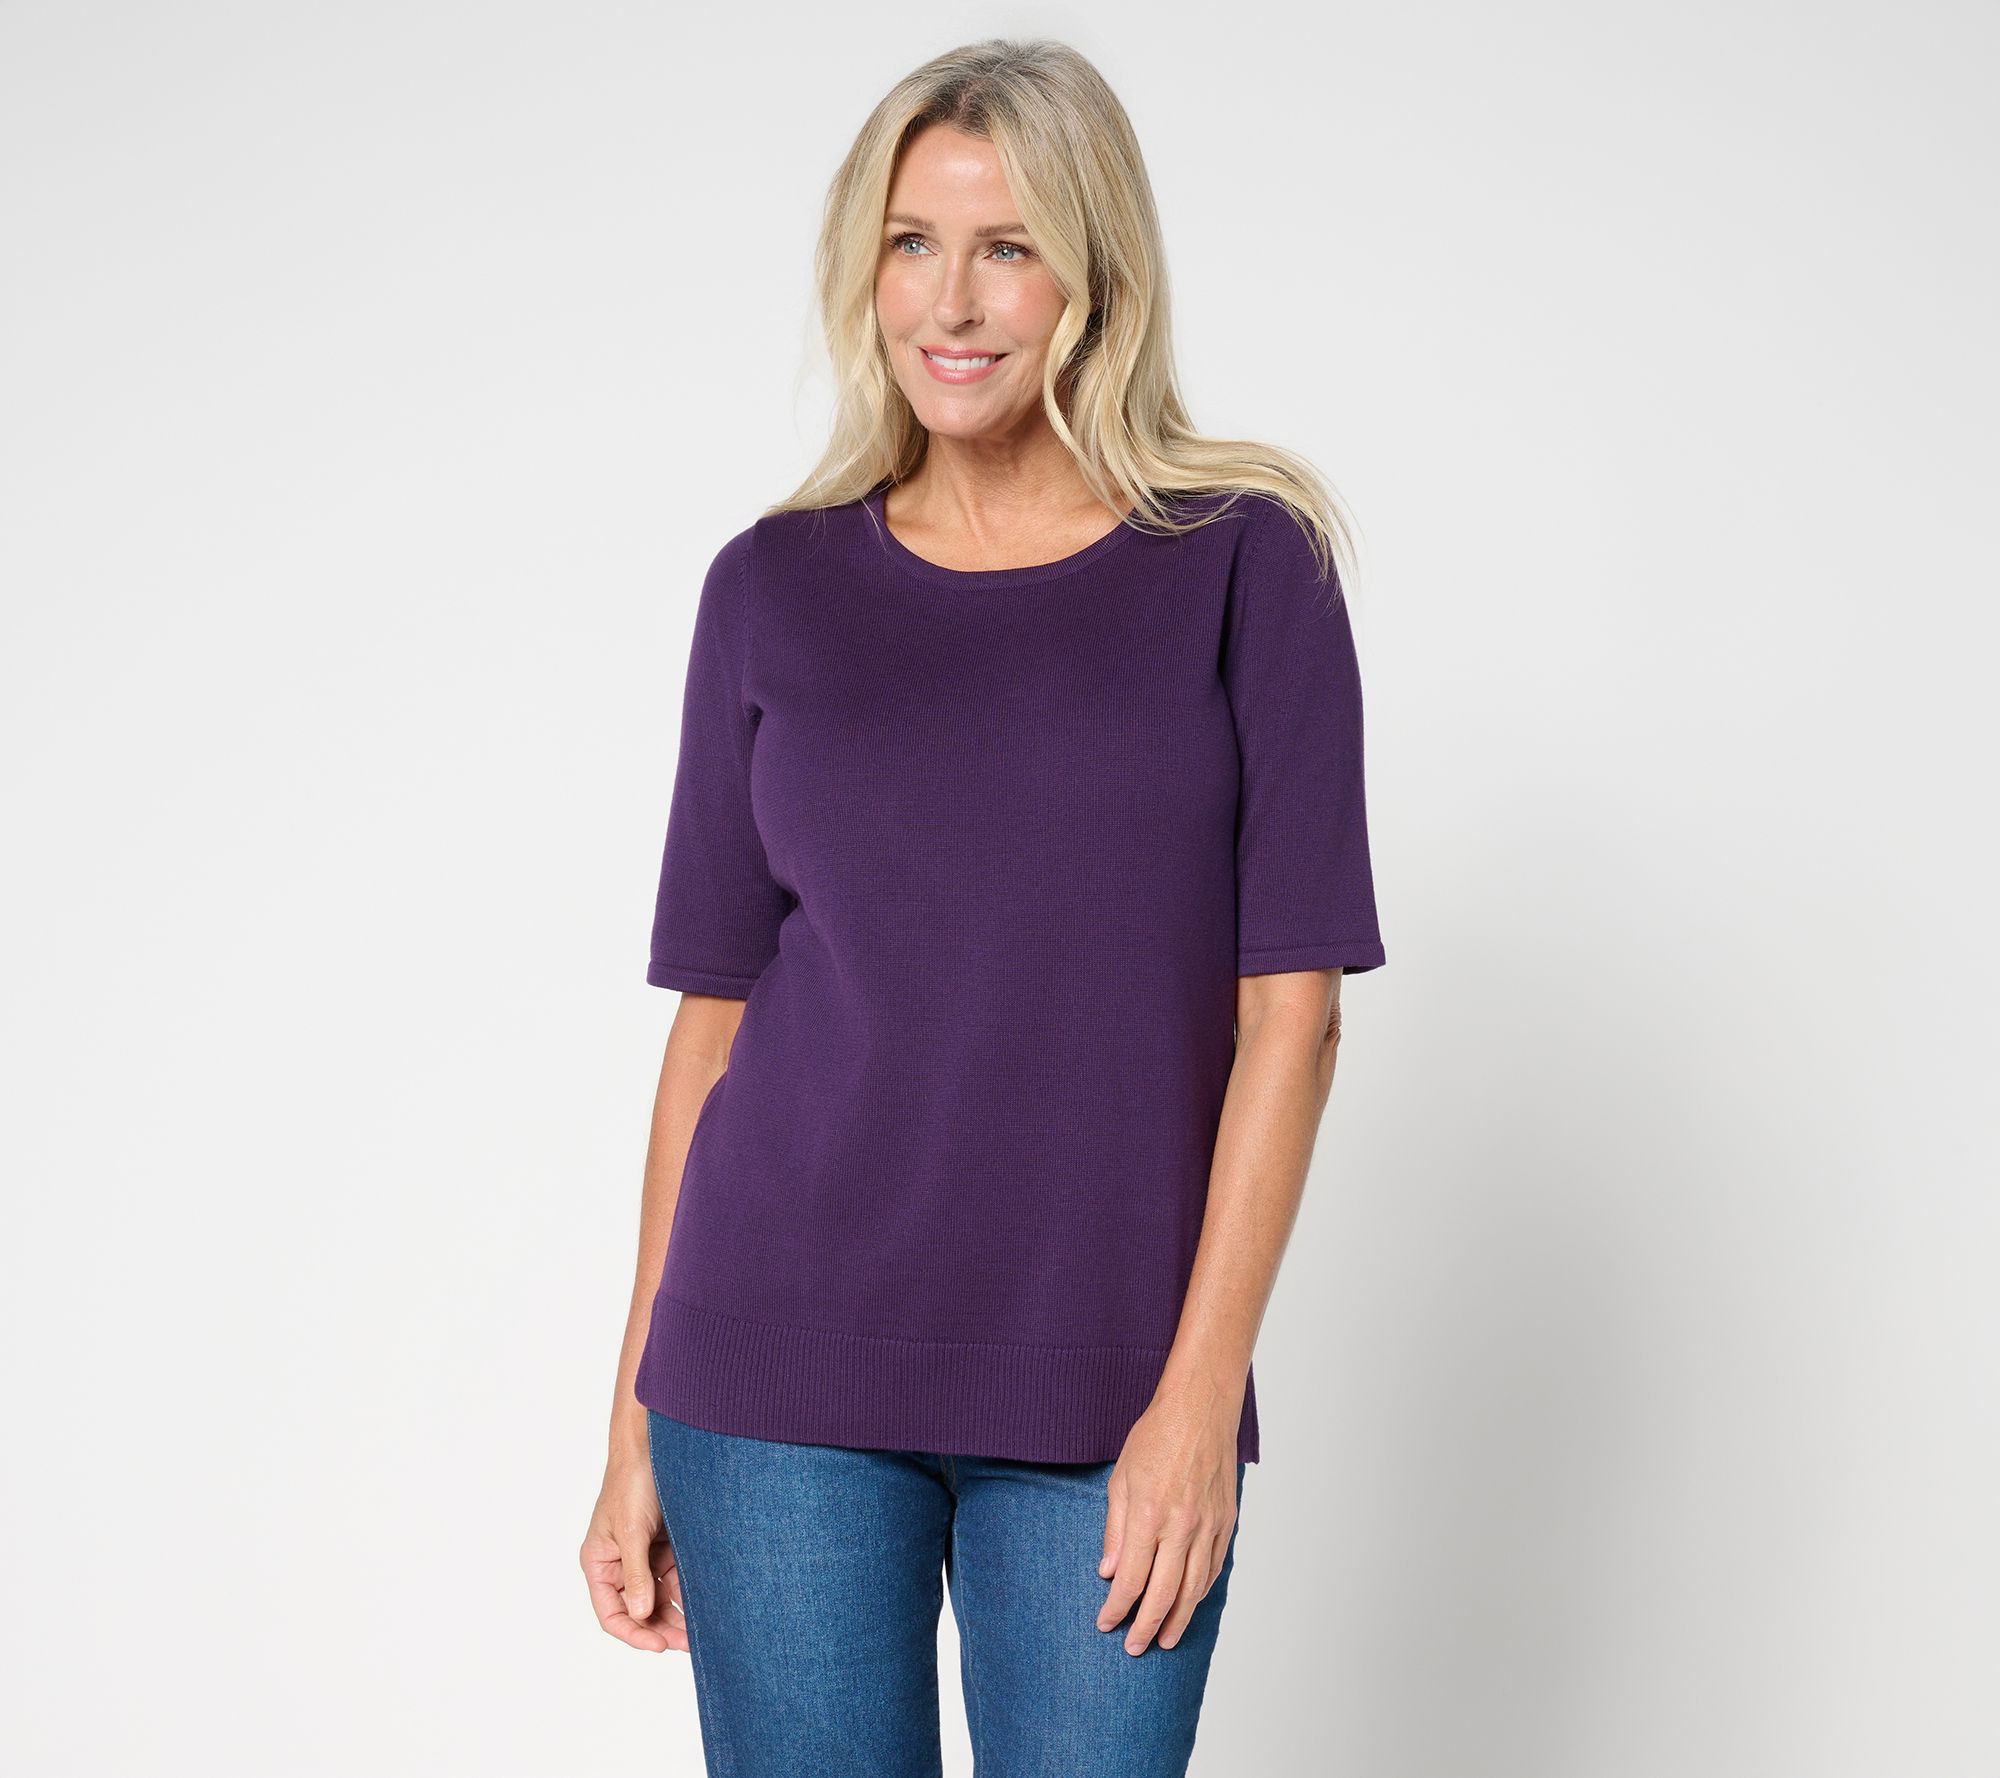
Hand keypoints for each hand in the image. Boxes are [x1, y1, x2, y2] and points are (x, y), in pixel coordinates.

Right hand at [580, 1442, 686, 1652]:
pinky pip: (676, 1578)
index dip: (633, 1632)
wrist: (656, 1445)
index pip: (611, 1612)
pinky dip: (688, 1593)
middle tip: (688, 1644)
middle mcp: (620, 1564)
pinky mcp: (666, 1546)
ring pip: (660, 1598)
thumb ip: (636, 1573)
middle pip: (639, 1609)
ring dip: (678, 1614)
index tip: (657, 1645)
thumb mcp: (631, 1530)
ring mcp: (644, 1556)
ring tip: (701, 1632)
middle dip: (661, 1628)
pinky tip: (706, 1604)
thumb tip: (641, 1614)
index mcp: (600, 1563)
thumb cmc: (632, 1482)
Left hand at [1096, 1387, 1241, 1654]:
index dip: (1116, 1609)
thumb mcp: (1121, 1478)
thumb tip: (1109, 1572)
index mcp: (1148, 1515)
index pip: (1131, 1580)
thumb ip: (1115, 1529)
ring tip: (1165, 1639)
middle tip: (1135, 1647)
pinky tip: (1189, 1603)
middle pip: (1163, 1595)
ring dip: (1178, 1619)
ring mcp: (1208, 1526)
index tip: (1105, 1623)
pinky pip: (1214, 1568)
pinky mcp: (1227, 1522)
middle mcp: (1181, 1527)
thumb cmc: (1156, 1437)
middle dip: (1146, 1627)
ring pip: (1194, 1589)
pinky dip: (1201, 1592)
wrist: (1201, 1409)